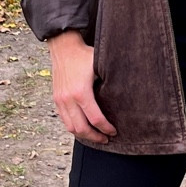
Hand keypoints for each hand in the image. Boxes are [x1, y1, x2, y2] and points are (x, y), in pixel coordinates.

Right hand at [47, 30, 116, 145]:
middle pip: (81, 128)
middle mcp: (68, 99)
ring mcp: (60, 100)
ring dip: (84, 135)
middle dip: (95, 137)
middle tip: (106, 139)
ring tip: (95, 136)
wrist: (64, 47)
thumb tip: (129, 93)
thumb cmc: (84, 55)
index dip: (106, 128)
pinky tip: (83, 127)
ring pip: (71, 127)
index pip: (95, 119)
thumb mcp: (100, 67)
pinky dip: (74, 127)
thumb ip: (110, 82)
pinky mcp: (56, 99)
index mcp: (81, 92)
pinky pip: (64, 120)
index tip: (114, 131)